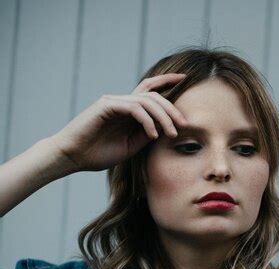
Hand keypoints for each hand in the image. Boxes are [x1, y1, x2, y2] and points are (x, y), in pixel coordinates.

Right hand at [48, 73, 187, 172]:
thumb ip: (145, 135)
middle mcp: (121, 102)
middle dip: (172, 109)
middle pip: (153, 96)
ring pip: (146, 101)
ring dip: (163, 117)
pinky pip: (134, 108)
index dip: (167, 81)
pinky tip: (153, 135)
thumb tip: (165, 129)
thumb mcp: (130, 146)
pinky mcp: (106, 106)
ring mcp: (113, 102)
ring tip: (172, 133)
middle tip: (184, 125)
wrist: (73, 157)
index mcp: (127, 110)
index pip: (149, 90)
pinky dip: (147, 121)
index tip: (184, 80)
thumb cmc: (97, 154)